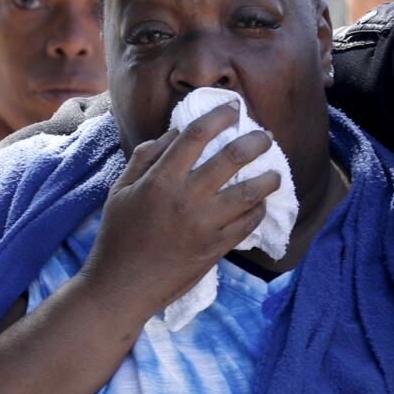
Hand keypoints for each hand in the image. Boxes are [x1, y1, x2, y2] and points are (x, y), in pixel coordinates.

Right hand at [80, 102, 280, 314]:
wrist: (123, 287)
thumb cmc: (118, 235)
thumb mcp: (120, 190)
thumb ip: (146, 158)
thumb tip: (174, 133)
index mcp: (161, 179)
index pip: (196, 135)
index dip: (218, 115)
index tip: (233, 107)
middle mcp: (187, 197)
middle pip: (232, 157)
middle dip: (255, 141)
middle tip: (266, 136)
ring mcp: (205, 224)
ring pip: (249, 192)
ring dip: (268, 178)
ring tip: (275, 172)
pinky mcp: (216, 248)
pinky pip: (248, 223)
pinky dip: (258, 209)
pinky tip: (261, 203)